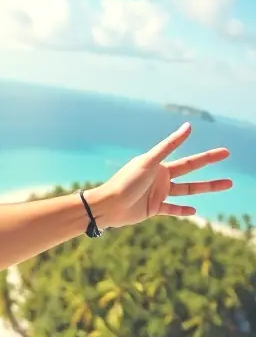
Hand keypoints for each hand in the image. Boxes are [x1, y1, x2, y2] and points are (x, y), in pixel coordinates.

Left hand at [92, 122, 232, 228]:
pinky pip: (172, 209)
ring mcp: (158, 194)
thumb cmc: (126, 181)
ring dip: (206, 188)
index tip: (225, 152)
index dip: (208, 157)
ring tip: (226, 184)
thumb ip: (169, 145)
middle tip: (227, 159)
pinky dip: (182, 210)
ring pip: (187, 191)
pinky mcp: (153, 209)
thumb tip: (188, 126)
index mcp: (160, 166)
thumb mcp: (149, 161)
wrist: (108, 206)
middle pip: (191, 172)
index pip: (190, 161)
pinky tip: (194, 211)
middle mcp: (161, 179)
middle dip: (209, 165)